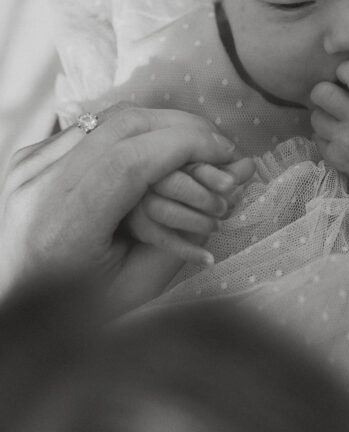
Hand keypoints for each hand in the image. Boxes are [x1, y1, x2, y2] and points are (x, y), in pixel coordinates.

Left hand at [0, 104, 238, 314]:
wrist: (13, 310)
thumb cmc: (78, 314)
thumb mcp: (141, 284)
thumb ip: (193, 229)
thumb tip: (242, 175)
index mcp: (63, 224)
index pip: (133, 156)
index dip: (189, 144)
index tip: (229, 153)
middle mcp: (40, 185)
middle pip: (123, 124)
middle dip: (183, 128)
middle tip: (222, 147)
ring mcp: (28, 167)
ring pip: (107, 117)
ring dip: (160, 125)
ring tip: (197, 146)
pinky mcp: (28, 159)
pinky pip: (89, 128)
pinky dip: (132, 133)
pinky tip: (158, 150)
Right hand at [125, 155, 255, 265]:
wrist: (156, 204)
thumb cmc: (189, 184)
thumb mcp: (208, 175)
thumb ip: (227, 171)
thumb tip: (250, 165)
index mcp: (172, 158)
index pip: (190, 162)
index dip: (212, 173)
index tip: (231, 184)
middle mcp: (153, 177)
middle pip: (175, 183)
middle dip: (204, 197)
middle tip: (224, 208)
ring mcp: (143, 202)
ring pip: (166, 211)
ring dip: (197, 221)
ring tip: (217, 227)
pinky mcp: (140, 226)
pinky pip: (163, 240)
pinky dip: (188, 251)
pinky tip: (209, 260)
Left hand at [310, 61, 348, 191]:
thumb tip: (337, 73)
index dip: (344, 70)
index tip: (343, 74)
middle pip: (322, 93)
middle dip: (323, 92)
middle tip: (330, 98)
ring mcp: (346, 141)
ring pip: (316, 116)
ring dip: (324, 116)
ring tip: (337, 120)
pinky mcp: (336, 158)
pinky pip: (317, 138)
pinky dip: (325, 136)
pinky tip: (339, 138)